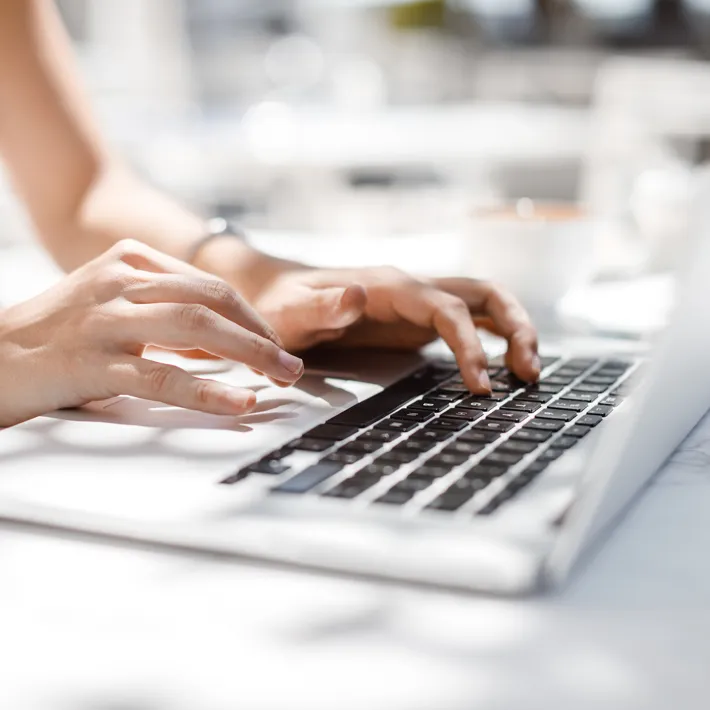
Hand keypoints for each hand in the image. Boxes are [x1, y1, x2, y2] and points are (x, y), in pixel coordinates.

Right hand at [0, 240, 303, 426]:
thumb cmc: (62, 333)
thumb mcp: (115, 302)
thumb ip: (165, 309)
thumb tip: (227, 337)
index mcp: (132, 261)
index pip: (210, 285)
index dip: (251, 317)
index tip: (274, 344)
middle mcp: (121, 281)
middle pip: (212, 301)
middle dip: (261, 334)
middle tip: (290, 363)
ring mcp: (107, 319)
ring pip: (197, 328)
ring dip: (250, 354)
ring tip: (282, 377)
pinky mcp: (94, 361)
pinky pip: (164, 375)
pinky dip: (209, 390)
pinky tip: (239, 402)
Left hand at [249, 266, 539, 393]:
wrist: (278, 293)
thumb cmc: (283, 305)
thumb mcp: (292, 312)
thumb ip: (323, 308)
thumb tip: (358, 297)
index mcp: (391, 287)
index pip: (447, 309)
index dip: (470, 345)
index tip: (481, 385)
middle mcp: (414, 289)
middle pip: (485, 294)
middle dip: (516, 328)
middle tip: (529, 374)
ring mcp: (420, 302)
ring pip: (485, 303)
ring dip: (514, 331)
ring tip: (529, 374)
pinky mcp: (419, 319)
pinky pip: (469, 321)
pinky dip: (495, 339)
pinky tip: (503, 367)